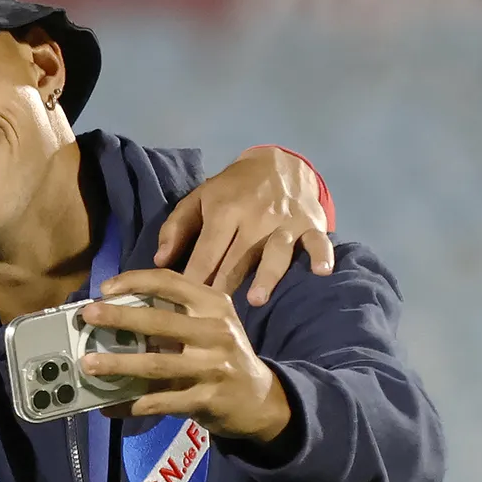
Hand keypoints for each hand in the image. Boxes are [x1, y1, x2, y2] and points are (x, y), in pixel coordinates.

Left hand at [79, 270, 290, 441]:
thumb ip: (177, 313)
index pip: (171, 283)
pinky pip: (160, 402)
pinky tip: (108, 405)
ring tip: (88, 365)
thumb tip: (117, 310)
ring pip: (156, 364)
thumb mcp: (212, 323)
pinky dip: (131, 404)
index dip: (136, 281)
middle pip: (159, 321)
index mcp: (213, 305)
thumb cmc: (224, 354)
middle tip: (88, 316)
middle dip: (119, 318)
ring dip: (118, 365)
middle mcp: (215, 332)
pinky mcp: (206, 399)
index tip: (105, 288)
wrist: (260, 399)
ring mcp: (212, 367)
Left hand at [154, 146, 332, 307]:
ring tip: (256, 300)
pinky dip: (322, 255)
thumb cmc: (232, 189)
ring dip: (267, 276)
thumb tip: (159, 262)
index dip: (193, 278)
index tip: (181, 306)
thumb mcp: (199, 198)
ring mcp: (285, 222)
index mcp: (224, 210)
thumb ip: (176, 228)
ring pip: (275, 252)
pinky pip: (317, 241)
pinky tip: (322, 272)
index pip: (206, 251)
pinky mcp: (311, 223)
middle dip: (223, 286)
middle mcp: (255, 217)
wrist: (278, 162)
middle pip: (237, 258)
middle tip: (210, 319)